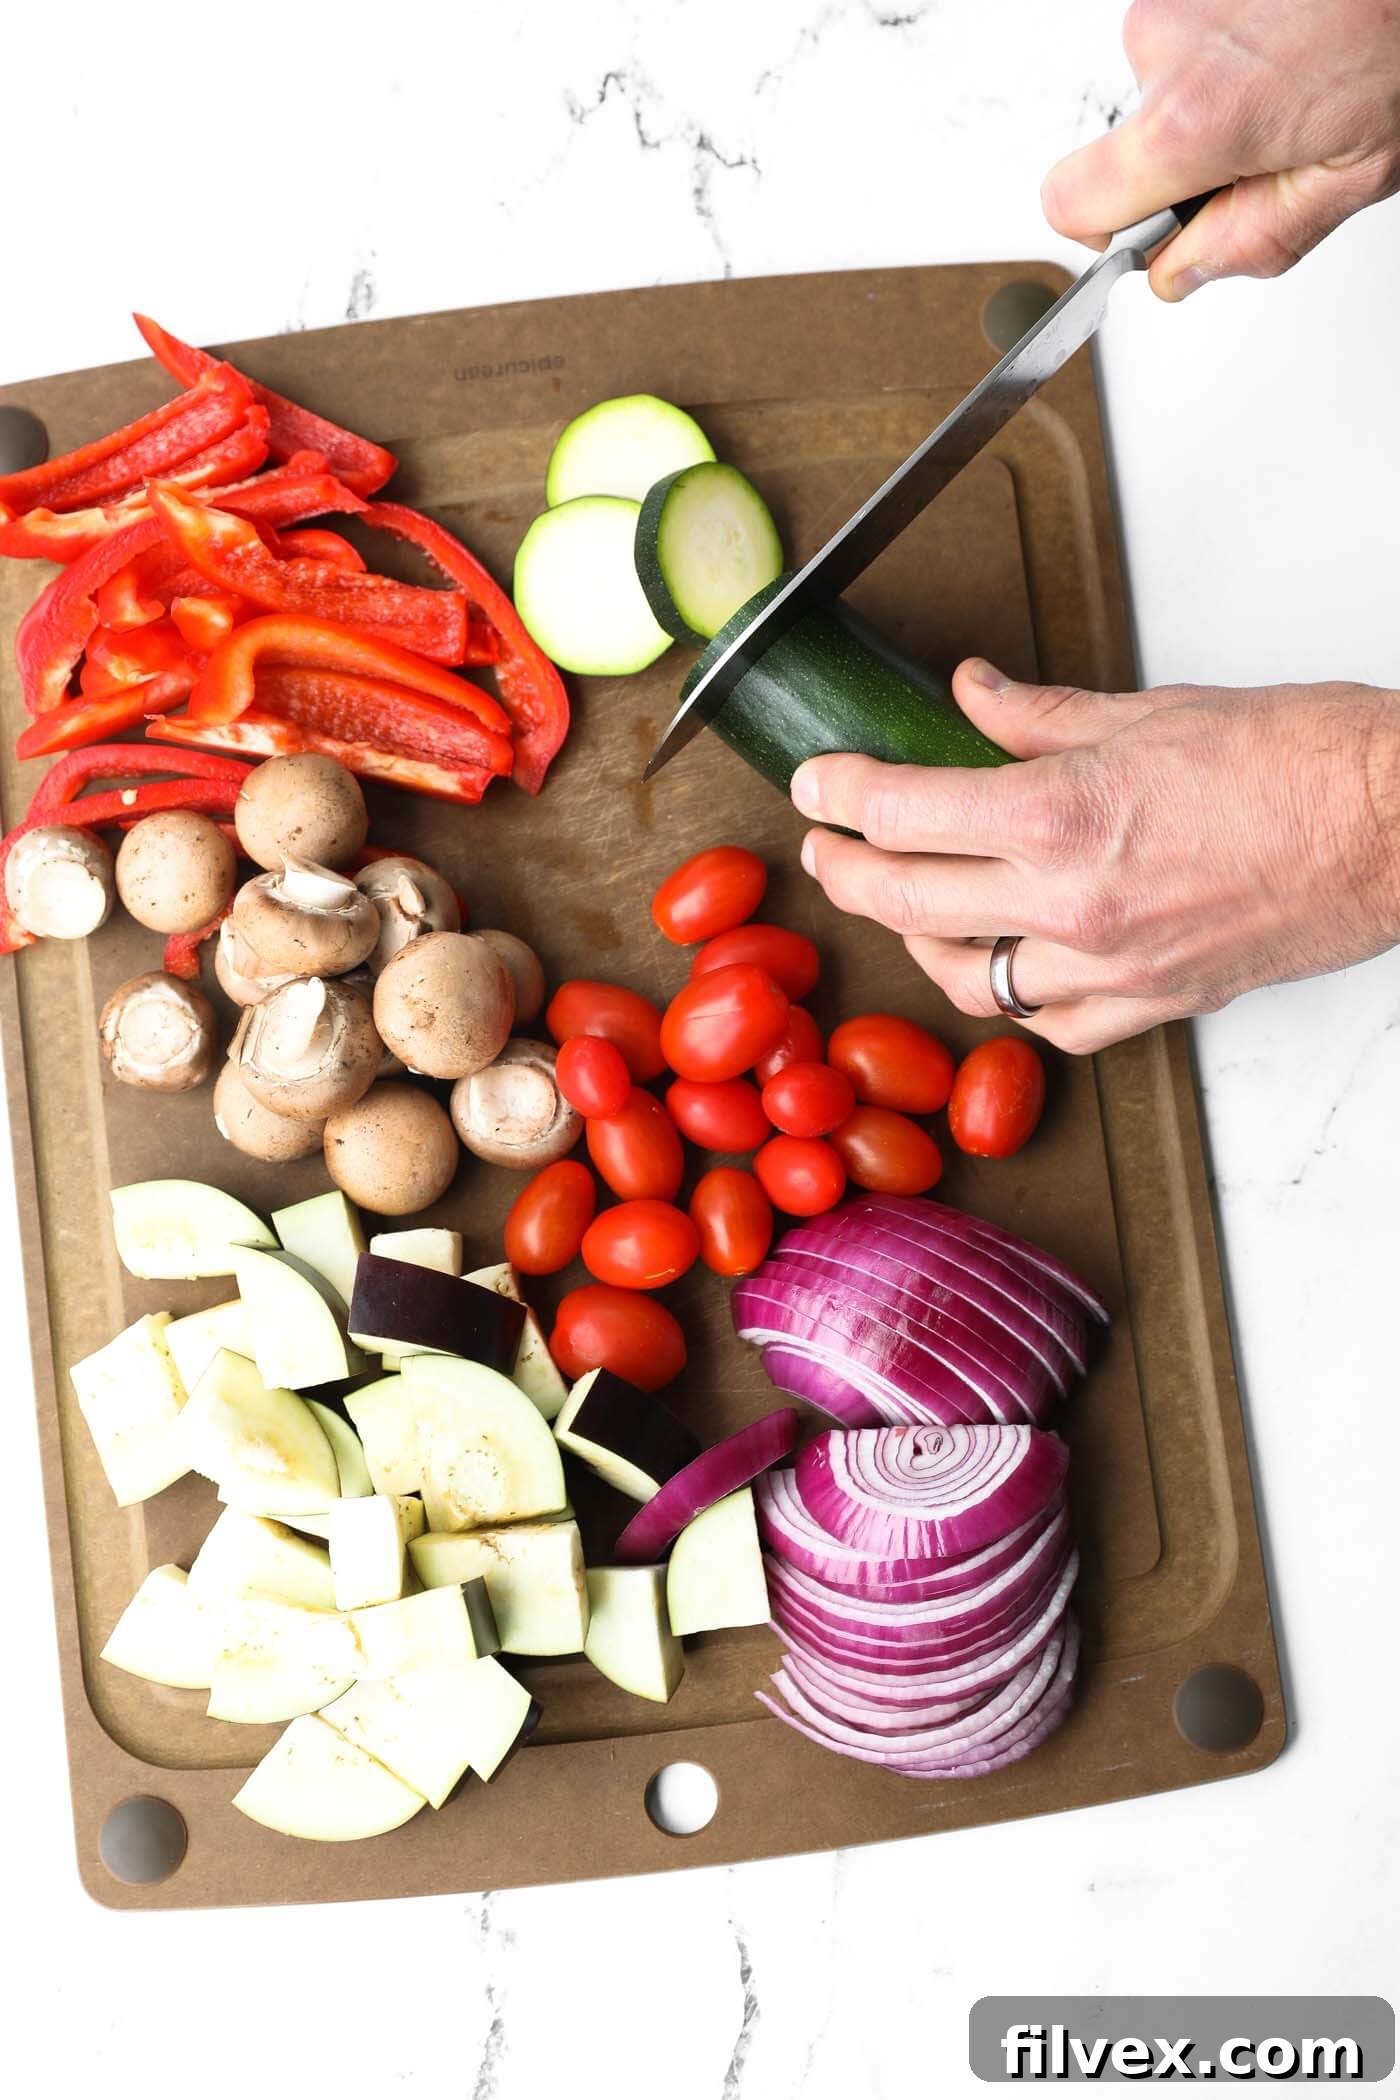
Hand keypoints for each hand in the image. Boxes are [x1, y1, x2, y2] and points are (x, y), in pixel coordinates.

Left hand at [791, 664, 1399, 1053]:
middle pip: (905, 900)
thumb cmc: (1302, 761)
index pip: (902, 811)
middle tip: (824, 845)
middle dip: (844, 870)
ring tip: (897, 903)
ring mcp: (1110, 968)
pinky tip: (997, 964)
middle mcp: (1072, 904)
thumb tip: (972, 696)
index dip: (840, 793)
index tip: (817, 783)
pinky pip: (1048, 1023)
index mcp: (1061, 814)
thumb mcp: (1151, 710)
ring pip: (965, 977)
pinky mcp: (1152, 1005)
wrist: (1397, 827)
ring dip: (914, 939)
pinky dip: (1009, 996)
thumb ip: (1040, 714)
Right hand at [1043, 0, 1399, 297]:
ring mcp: (1174, 0)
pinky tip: (1286, 51)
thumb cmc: (1399, 46)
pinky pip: (1189, 44)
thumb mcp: (1346, 179)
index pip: (1069, 203)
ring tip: (1290, 86)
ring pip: (1163, 92)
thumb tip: (1181, 270)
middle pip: (1127, 146)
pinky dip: (1230, 57)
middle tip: (1266, 149)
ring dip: (1215, 104)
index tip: (1151, 231)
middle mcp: (1165, 48)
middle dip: (1186, 163)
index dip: (1107, 232)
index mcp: (1191, 120)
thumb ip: (1249, 243)